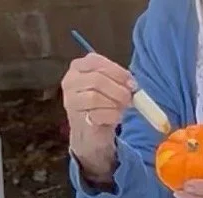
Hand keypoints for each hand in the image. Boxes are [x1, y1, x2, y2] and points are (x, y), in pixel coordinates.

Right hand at [62, 52, 133, 181]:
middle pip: (97, 79)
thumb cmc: (102, 106)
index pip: (95, 61)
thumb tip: (132, 84)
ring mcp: (71, 99)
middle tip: (129, 99)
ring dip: (114, 104)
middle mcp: (70, 80)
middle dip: (118, 90)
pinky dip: (111, 116)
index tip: (132, 83)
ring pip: (95, 97)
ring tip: (121, 109)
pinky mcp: (76, 118)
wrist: (92, 132)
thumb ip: (119, 81)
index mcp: (78, 67)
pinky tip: (115, 118)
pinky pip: (97, 114)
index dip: (117, 71)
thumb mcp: (111, 88)